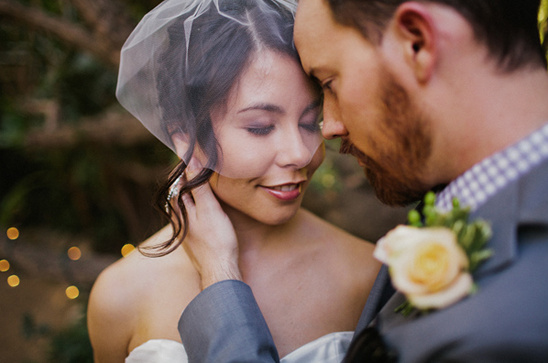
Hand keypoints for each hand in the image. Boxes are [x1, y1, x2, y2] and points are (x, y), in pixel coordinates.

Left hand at [181, 159, 241, 288]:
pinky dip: (196, 205)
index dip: (183, 167)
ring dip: (190, 192)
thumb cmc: (217, 240)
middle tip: (194, 163)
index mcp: (180, 210)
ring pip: (185, 205)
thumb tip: (191, 161)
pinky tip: (203, 207)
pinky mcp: (193, 239)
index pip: (177, 182)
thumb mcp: (210, 209)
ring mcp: (186, 230)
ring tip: (198, 180)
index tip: (188, 152)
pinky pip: (191, 216)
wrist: (220, 271)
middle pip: (179, 193)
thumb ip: (199, 186)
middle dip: (185, 179)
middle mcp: (179, 219)